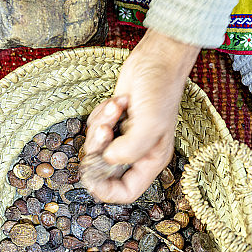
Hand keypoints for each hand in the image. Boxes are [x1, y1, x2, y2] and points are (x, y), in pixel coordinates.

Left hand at [83, 29, 199, 202]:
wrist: (157, 59)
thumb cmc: (160, 90)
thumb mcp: (149, 124)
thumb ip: (129, 149)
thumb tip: (107, 159)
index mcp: (151, 161)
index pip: (126, 192)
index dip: (106, 191)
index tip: (90, 178)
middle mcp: (137, 153)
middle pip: (105, 170)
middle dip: (99, 148)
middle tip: (105, 128)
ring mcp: (125, 137)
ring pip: (96, 147)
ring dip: (100, 125)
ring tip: (117, 106)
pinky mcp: (115, 122)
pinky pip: (95, 128)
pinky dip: (101, 114)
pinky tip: (118, 101)